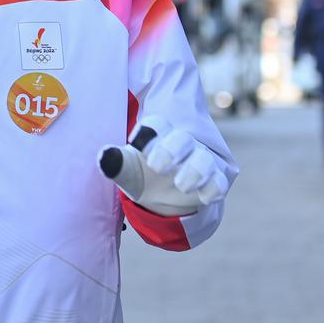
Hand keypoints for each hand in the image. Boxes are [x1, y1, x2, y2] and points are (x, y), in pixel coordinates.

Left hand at [98, 116, 229, 215]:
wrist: (162, 196)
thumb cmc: (142, 173)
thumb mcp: (127, 169)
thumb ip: (115, 161)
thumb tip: (104, 157)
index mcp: (158, 135)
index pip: (157, 125)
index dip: (149, 131)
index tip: (136, 143)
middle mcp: (182, 143)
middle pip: (182, 138)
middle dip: (171, 148)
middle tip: (156, 165)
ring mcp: (200, 160)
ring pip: (204, 158)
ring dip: (194, 169)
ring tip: (181, 184)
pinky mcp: (215, 179)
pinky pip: (219, 181)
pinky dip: (213, 188)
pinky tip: (204, 197)